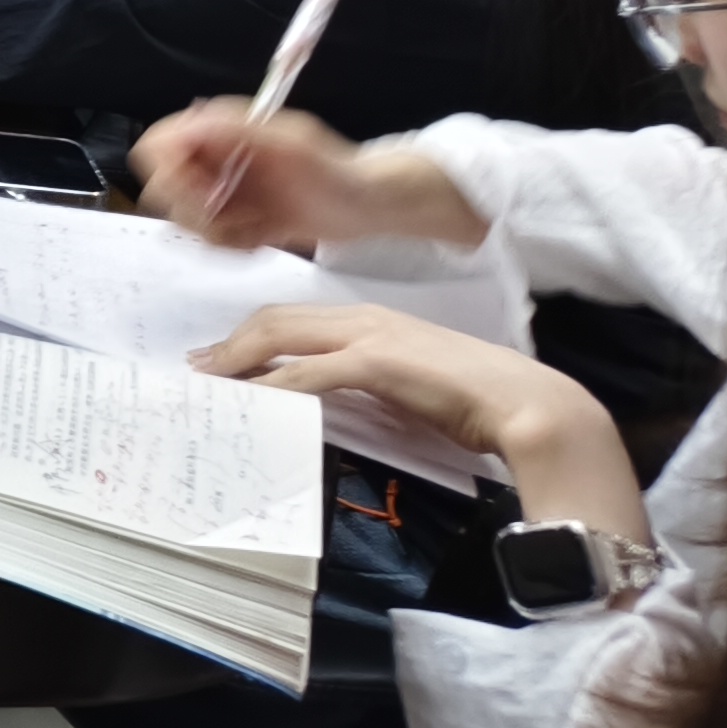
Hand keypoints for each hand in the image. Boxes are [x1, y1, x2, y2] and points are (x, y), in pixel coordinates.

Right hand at [132, 103, 485, 250]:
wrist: (372, 205)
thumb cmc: (336, 168)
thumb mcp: (289, 143)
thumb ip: (233, 131)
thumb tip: (187, 125)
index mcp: (220, 130)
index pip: (160, 145)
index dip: (173, 174)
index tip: (207, 194)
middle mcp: (215, 158)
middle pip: (167, 188)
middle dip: (197, 210)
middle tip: (237, 217)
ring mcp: (226, 190)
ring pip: (188, 219)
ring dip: (219, 232)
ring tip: (258, 229)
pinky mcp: (239, 220)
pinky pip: (213, 239)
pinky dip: (235, 245)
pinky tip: (265, 238)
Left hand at [190, 304, 626, 486]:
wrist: (526, 405)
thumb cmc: (474, 403)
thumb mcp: (407, 390)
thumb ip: (366, 390)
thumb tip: (325, 408)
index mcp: (373, 321)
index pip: (294, 319)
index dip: (252, 335)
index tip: (222, 357)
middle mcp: (364, 319)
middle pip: (275, 320)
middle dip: (231, 342)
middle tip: (200, 368)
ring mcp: (369, 336)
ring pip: (281, 337)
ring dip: (239, 360)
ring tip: (210, 384)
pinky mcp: (377, 362)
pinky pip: (308, 373)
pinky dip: (273, 386)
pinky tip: (254, 401)